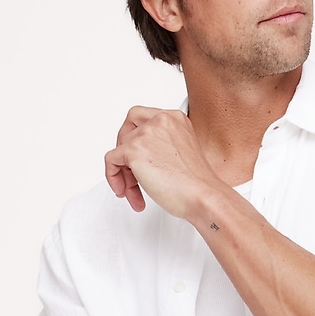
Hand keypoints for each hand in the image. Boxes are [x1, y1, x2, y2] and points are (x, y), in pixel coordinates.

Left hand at [105, 107, 222, 219]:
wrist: (204, 197)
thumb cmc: (198, 185)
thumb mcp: (181, 154)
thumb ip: (162, 147)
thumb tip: (142, 157)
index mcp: (175, 119)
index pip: (141, 119)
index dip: (135, 139)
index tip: (138, 159)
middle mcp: (160, 121)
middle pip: (128, 133)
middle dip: (127, 160)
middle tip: (133, 179)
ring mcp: (146, 134)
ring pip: (119, 149)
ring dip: (124, 174)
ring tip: (133, 192)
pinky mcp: (134, 150)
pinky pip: (111, 160)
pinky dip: (113, 177)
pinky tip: (125, 191)